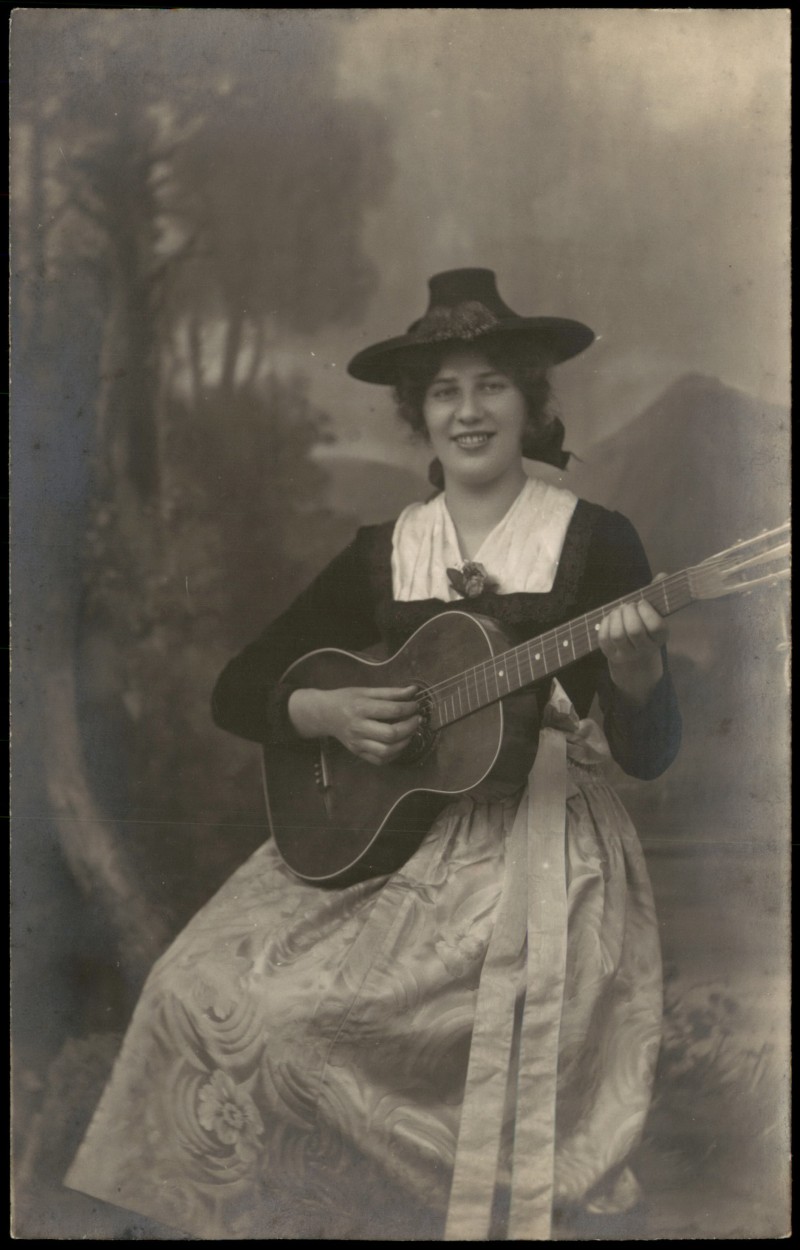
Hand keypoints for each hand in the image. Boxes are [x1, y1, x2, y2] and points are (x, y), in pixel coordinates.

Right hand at [287, 686, 420, 765]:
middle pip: (391, 734)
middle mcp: (358, 728)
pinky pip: (380, 760)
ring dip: (405, 742)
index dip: (409, 708)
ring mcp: (357, 743)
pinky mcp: (357, 753)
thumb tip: (413, 690)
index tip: (415, 705)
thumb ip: (391, 692)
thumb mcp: (367, 691)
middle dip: (410, 727)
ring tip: (410, 732)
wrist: (325, 714)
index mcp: (361, 708)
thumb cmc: (346, 699)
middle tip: (416, 720)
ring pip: (387, 751)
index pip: (392, 710)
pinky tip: (399, 744)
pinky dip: (394, 754)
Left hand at [598, 580, 668, 705]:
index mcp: (661, 638)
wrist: (635, 657)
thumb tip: (662, 575)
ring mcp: (627, 654)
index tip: (642, 602)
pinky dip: (604, 623)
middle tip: (628, 605)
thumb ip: (657, 595)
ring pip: (618, 635)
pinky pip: (604, 638)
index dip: (646, 611)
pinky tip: (610, 618)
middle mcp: (645, 649)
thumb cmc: (645, 627)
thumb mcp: (654, 614)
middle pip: (634, 630)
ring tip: (618, 610)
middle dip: (629, 612)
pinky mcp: (611, 655)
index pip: (656, 626)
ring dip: (615, 616)